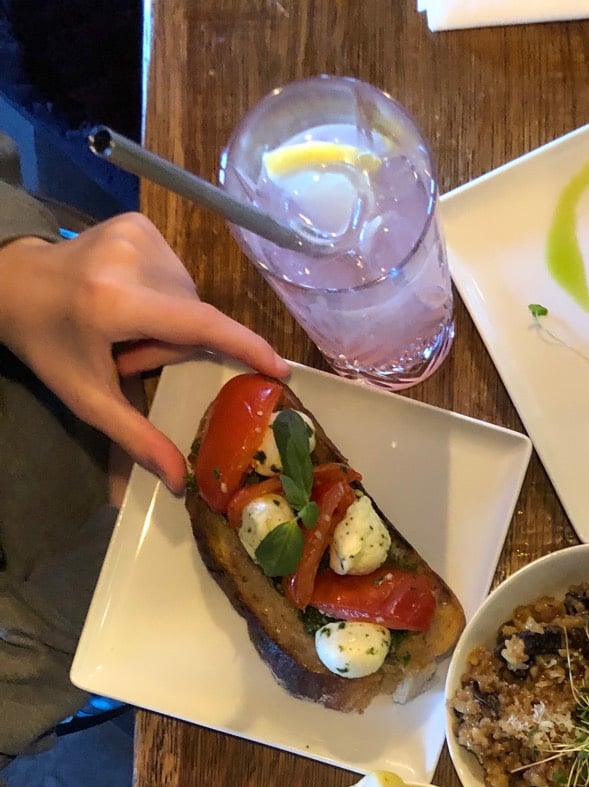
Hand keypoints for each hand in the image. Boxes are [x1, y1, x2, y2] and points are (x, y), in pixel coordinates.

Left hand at [0, 213, 289, 491]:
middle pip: (192, 316)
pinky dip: (164, 293)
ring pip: (189, 295)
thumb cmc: (50, 345)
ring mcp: (135, 233)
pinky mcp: (138, 221)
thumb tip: (181, 482)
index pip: (197, 324)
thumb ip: (136, 437)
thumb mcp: (87, 398)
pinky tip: (128, 297)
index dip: (243, 346)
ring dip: (170, 320)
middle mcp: (129, 258)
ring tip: (125, 325)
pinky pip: (178, 272)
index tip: (280, 368)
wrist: (12, 283)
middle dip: (172, 343)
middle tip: (126, 353)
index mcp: (114, 302)